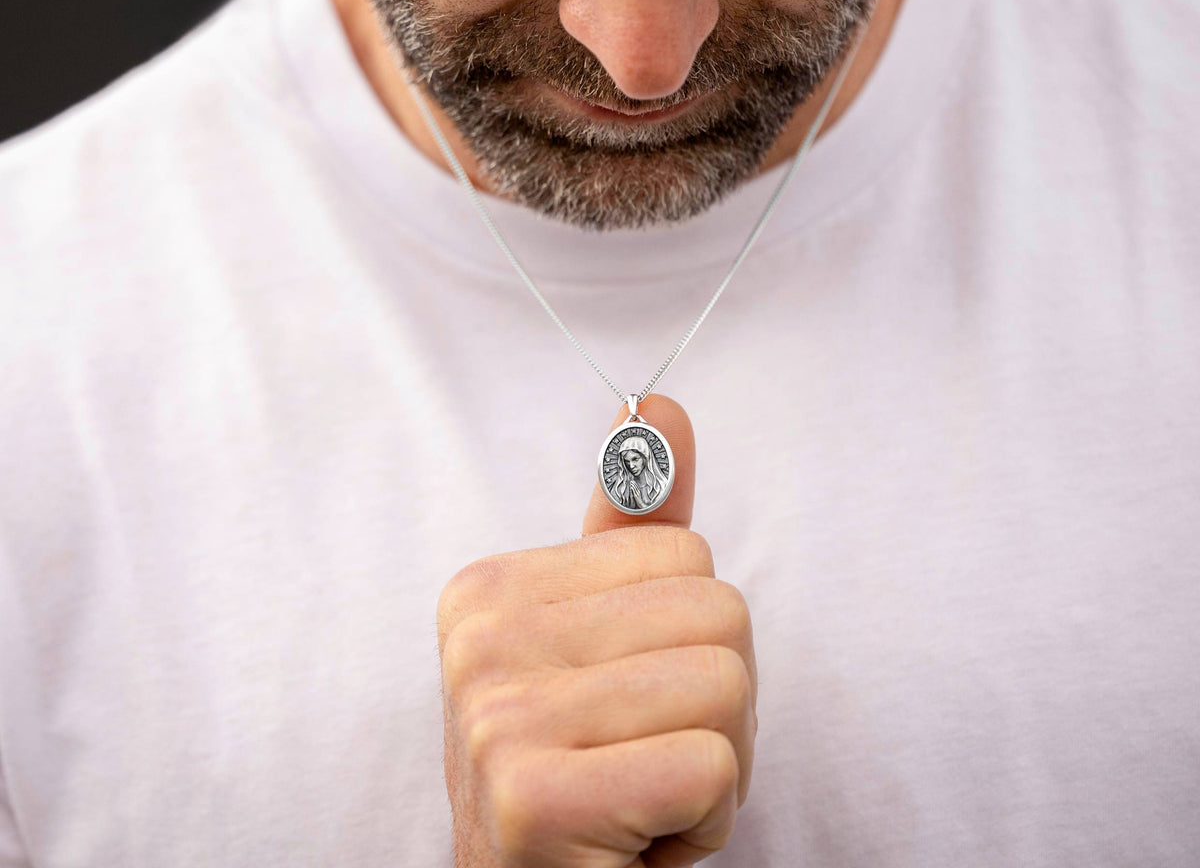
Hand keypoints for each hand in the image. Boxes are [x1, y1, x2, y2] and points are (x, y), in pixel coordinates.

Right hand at [437, 395, 756, 867]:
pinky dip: (707, 818)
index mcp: (490, 589)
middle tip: (645, 756)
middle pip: (716, 612)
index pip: (686, 554)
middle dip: (716, 701)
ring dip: (718, 762)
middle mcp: (478, 640)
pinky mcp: (532, 799)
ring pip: (724, 684)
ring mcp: (496, 718)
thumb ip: (635, 524)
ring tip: (644, 795)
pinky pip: (711, 766)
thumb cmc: (586, 768)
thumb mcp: (610, 641)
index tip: (627, 705)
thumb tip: (655, 403)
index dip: (690, 641)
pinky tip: (640, 840)